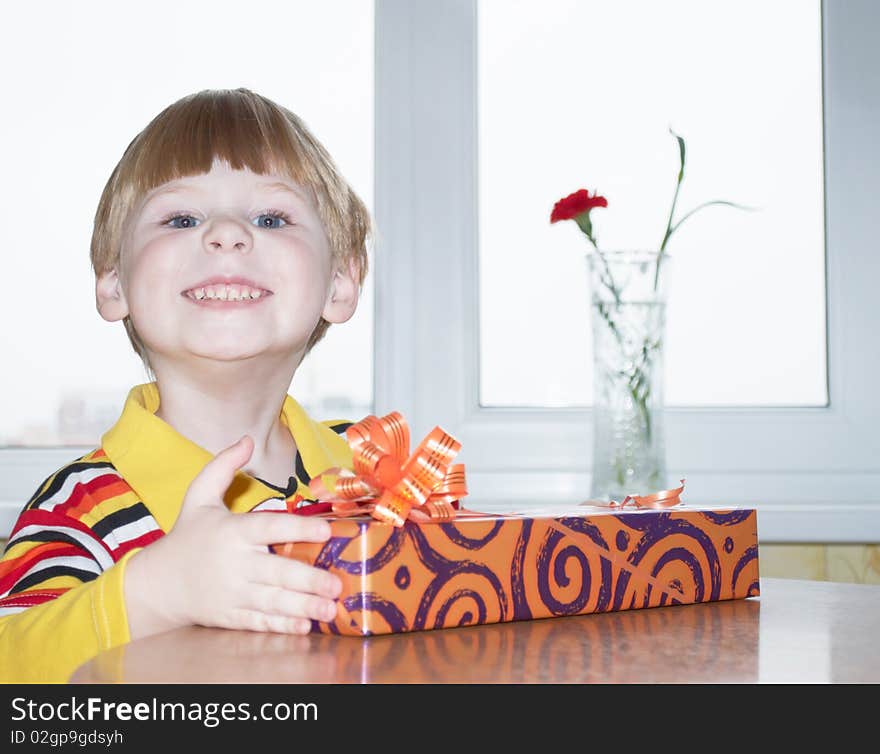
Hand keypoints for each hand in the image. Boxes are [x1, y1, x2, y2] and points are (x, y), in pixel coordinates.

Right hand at [124, 435, 341, 638]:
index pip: (270, 527)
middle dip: (309, 580)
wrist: (157, 584)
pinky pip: (259, 622)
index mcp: (232, 531)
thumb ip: (223, 466)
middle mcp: (234, 563)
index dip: (299, 527)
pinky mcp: (229, 616)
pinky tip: (304, 626)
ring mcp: (231, 593)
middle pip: (277, 571)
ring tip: (330, 609)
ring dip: (303, 606)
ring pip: (273, 601)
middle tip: (337, 584)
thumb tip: (247, 439)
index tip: (326, 530)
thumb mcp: (198, 496)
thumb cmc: (187, 536)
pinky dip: (281, 625)